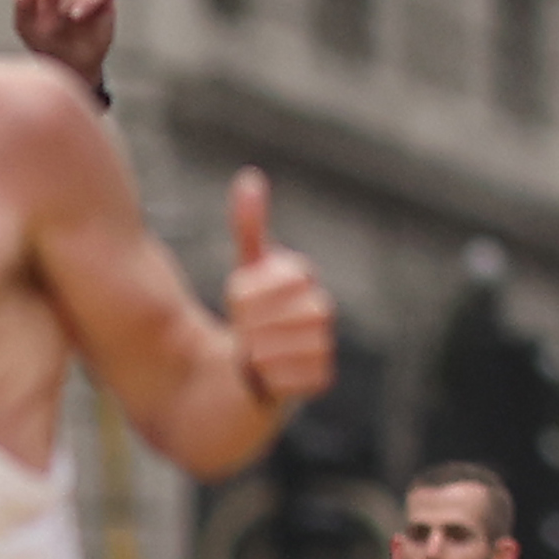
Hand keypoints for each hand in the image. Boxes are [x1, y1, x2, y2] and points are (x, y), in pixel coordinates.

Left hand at [220, 173, 333, 406]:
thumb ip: (250, 228)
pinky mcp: (320, 381)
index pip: (291, 274)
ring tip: (250, 354)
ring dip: (257, 352)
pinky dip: (267, 378)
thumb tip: (252, 177)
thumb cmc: (245, 319)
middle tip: (239, 331)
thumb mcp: (246, 271)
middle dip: (255, 322)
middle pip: (296, 311)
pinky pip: (292, 377)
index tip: (235, 300)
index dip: (255, 289)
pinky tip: (261, 378)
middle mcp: (322, 311)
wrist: (237, 374)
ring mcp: (324, 347)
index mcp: (306, 281)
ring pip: (290, 345)